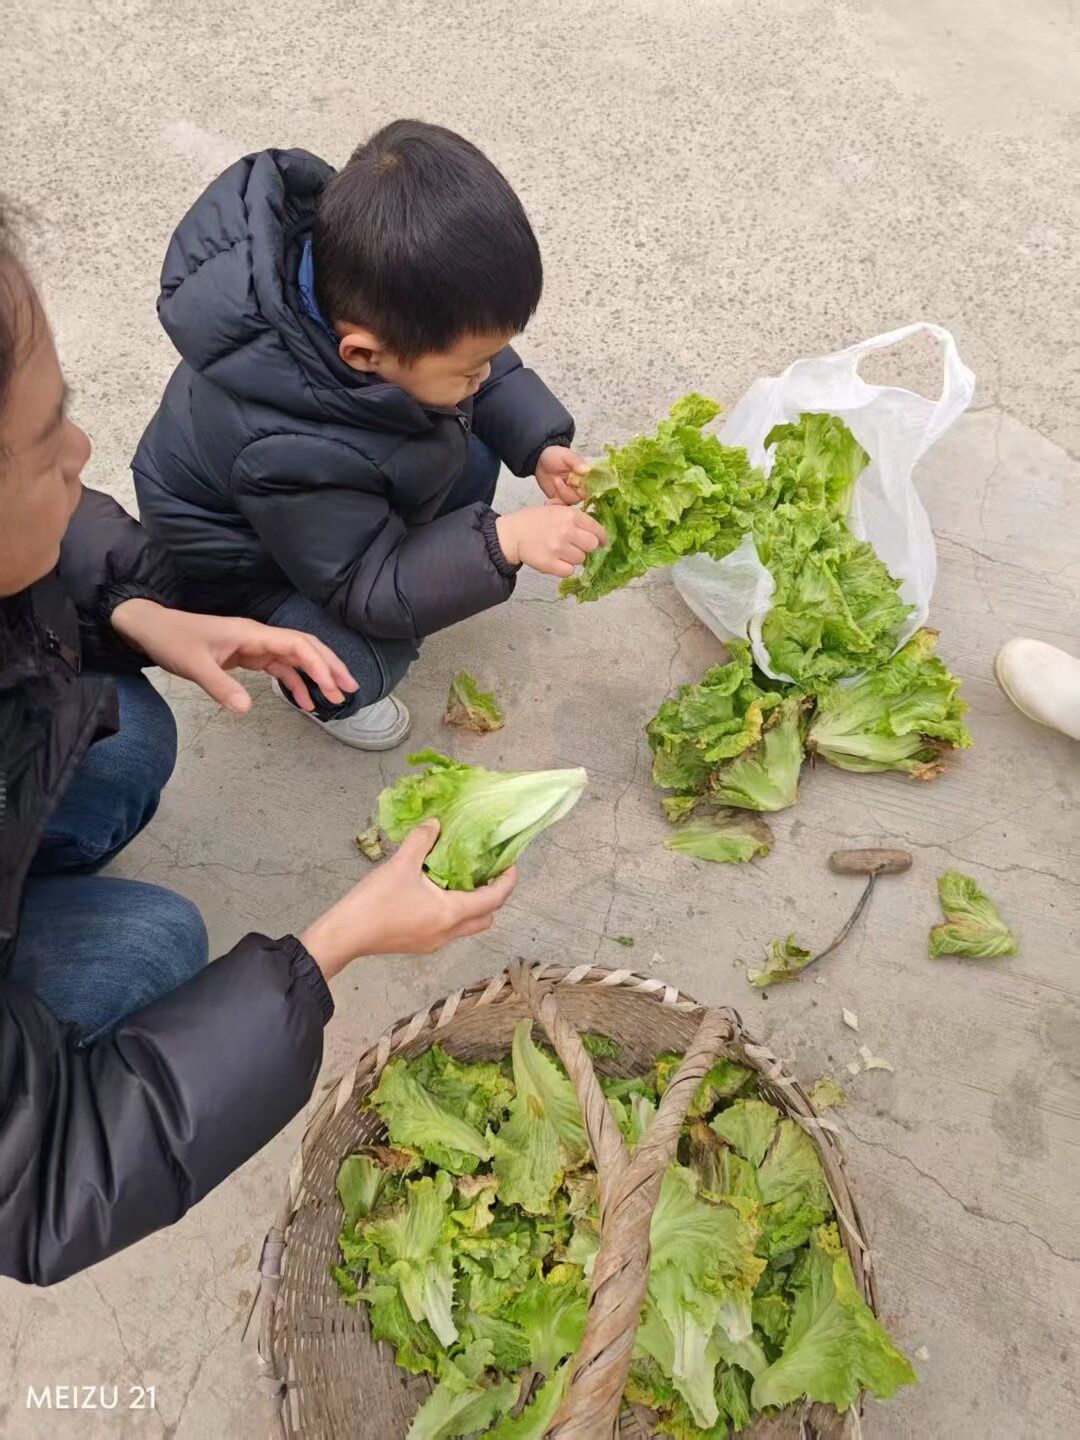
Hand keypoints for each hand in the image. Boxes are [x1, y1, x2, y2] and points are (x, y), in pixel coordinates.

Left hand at [110, 599, 357, 713]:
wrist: (153, 629)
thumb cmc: (173, 641)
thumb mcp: (194, 666)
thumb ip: (221, 687)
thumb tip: (246, 710)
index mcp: (252, 634)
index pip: (297, 644)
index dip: (319, 663)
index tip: (332, 685)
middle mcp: (259, 637)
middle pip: (306, 647)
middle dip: (330, 666)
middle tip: (350, 688)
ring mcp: (255, 646)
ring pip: (296, 658)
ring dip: (317, 676)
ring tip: (335, 698)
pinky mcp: (249, 656)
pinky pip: (280, 668)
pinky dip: (295, 683)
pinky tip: (304, 702)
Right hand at [299, 820, 516, 978]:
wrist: (345, 935)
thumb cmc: (375, 901)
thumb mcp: (401, 864)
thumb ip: (422, 840)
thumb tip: (435, 823)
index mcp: (451, 913)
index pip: (494, 899)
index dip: (507, 881)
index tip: (511, 864)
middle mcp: (448, 932)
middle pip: (486, 918)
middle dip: (493, 896)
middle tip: (487, 872)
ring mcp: (434, 942)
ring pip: (467, 925)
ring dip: (472, 905)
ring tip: (461, 878)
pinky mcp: (420, 944)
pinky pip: (449, 928)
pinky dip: (453, 911)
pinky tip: (437, 891)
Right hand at [495, 505, 605, 578]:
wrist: (512, 534)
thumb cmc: (533, 521)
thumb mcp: (554, 508)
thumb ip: (574, 515)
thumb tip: (595, 528)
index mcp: (569, 515)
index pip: (596, 529)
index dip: (601, 537)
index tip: (601, 541)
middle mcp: (566, 530)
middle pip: (592, 545)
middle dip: (586, 547)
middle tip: (576, 546)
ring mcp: (558, 548)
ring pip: (581, 559)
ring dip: (573, 558)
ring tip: (560, 552)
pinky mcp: (550, 564)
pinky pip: (569, 571)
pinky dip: (564, 568)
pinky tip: (556, 561)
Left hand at [535, 445, 589, 504]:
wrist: (539, 460)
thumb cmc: (555, 455)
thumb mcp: (566, 455)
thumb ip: (576, 462)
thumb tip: (587, 470)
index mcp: (585, 475)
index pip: (591, 486)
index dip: (585, 487)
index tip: (576, 483)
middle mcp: (580, 486)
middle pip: (581, 496)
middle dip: (569, 491)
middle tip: (557, 480)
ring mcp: (570, 493)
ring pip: (571, 501)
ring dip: (561, 493)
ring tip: (554, 480)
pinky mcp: (560, 499)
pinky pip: (561, 506)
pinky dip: (555, 505)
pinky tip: (548, 501)